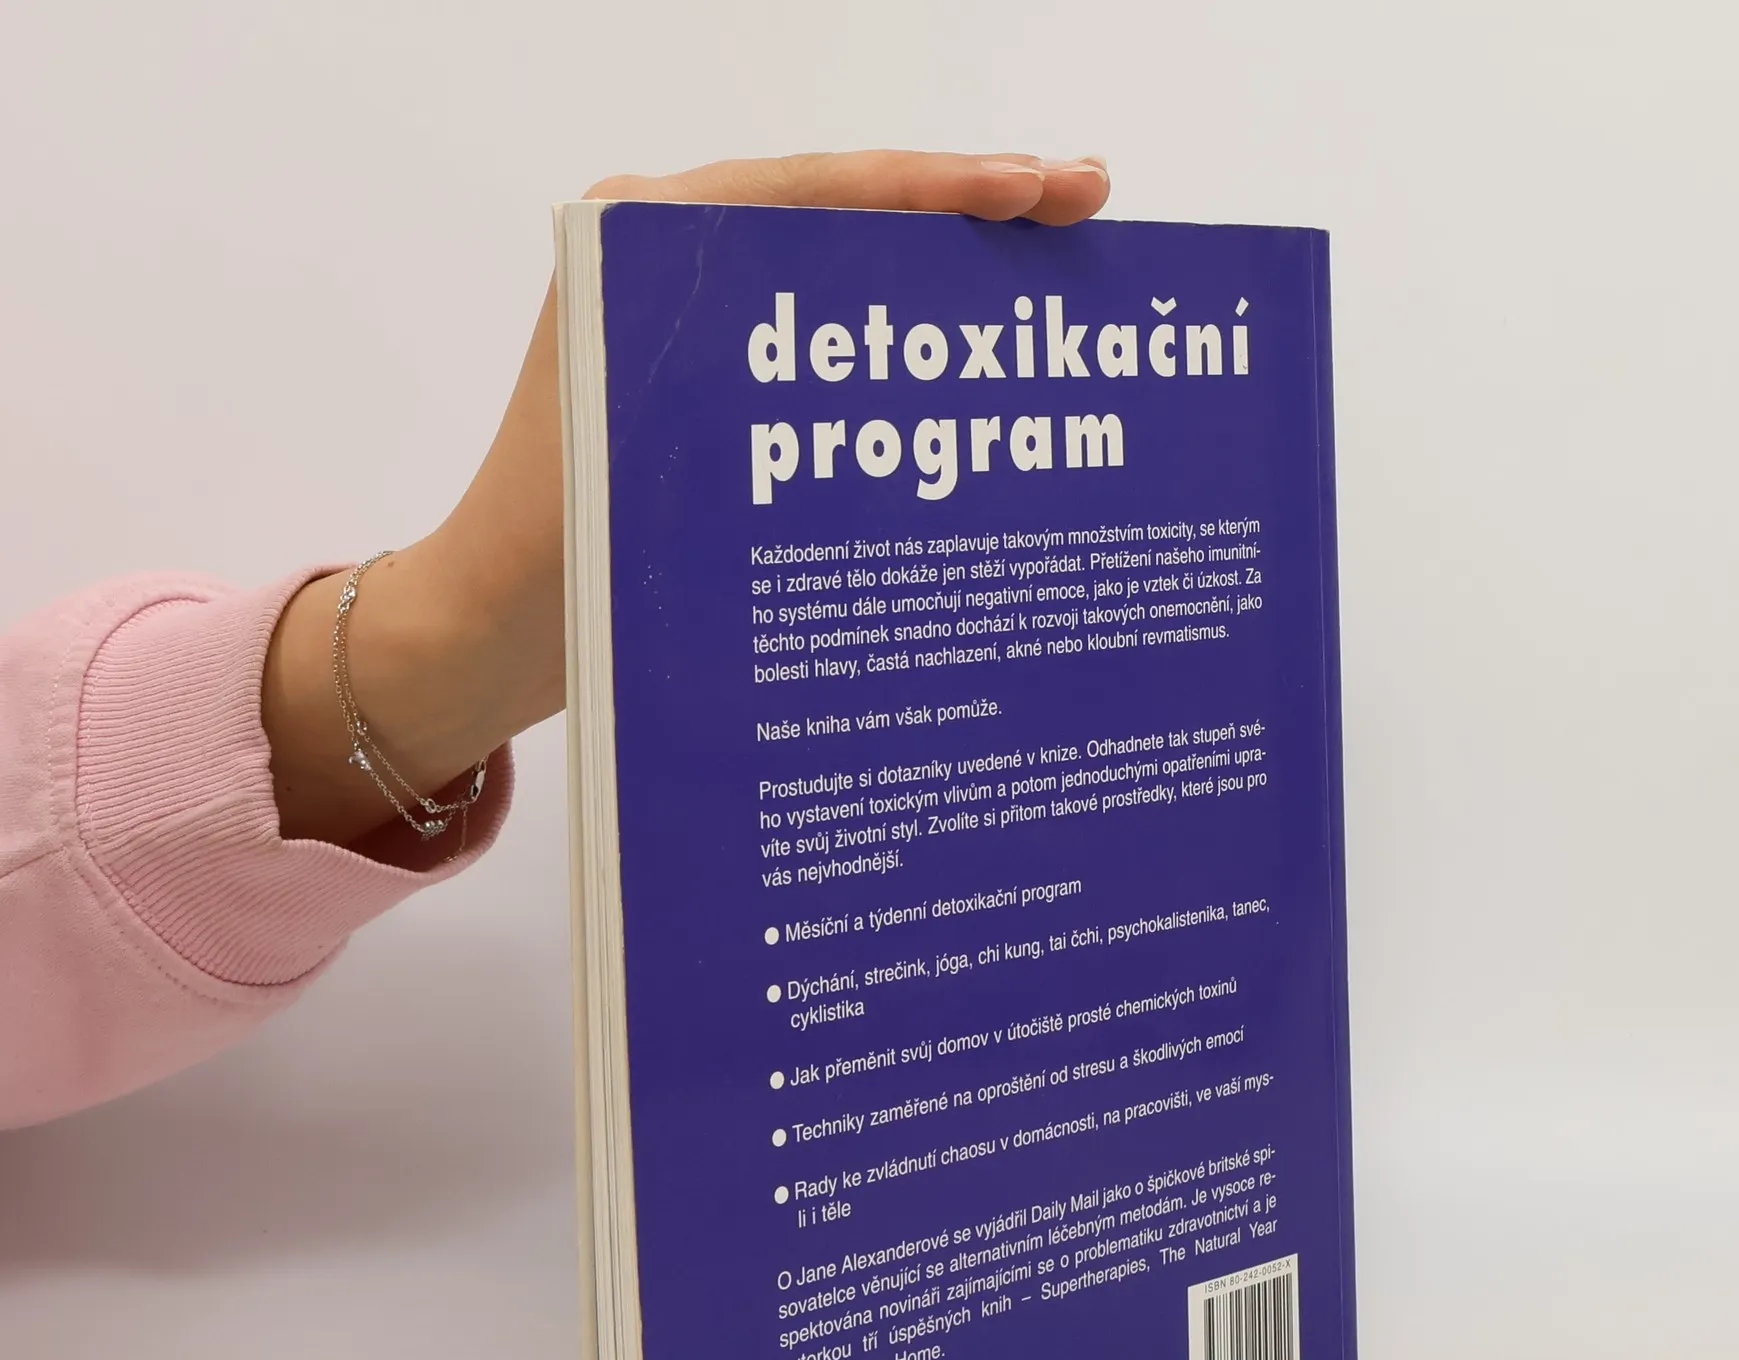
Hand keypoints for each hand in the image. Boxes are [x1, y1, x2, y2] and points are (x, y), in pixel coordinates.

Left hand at [262, 151, 1110, 845]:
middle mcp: (671, 265)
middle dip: (974, 211)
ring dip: (953, 282)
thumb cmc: (550, 560)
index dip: (940, 189)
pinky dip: (910, 359)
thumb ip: (750, 397)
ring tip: (1060, 270)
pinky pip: (832, 356)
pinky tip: (984, 373)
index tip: (1039, 188)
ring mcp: (700, 326)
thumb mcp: (643, 459)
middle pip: (848, 219)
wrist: (488, 631)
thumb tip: (902, 376)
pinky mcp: (720, 389)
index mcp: (641, 243)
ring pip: (850, 283)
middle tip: (1087, 201)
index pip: (820, 191)